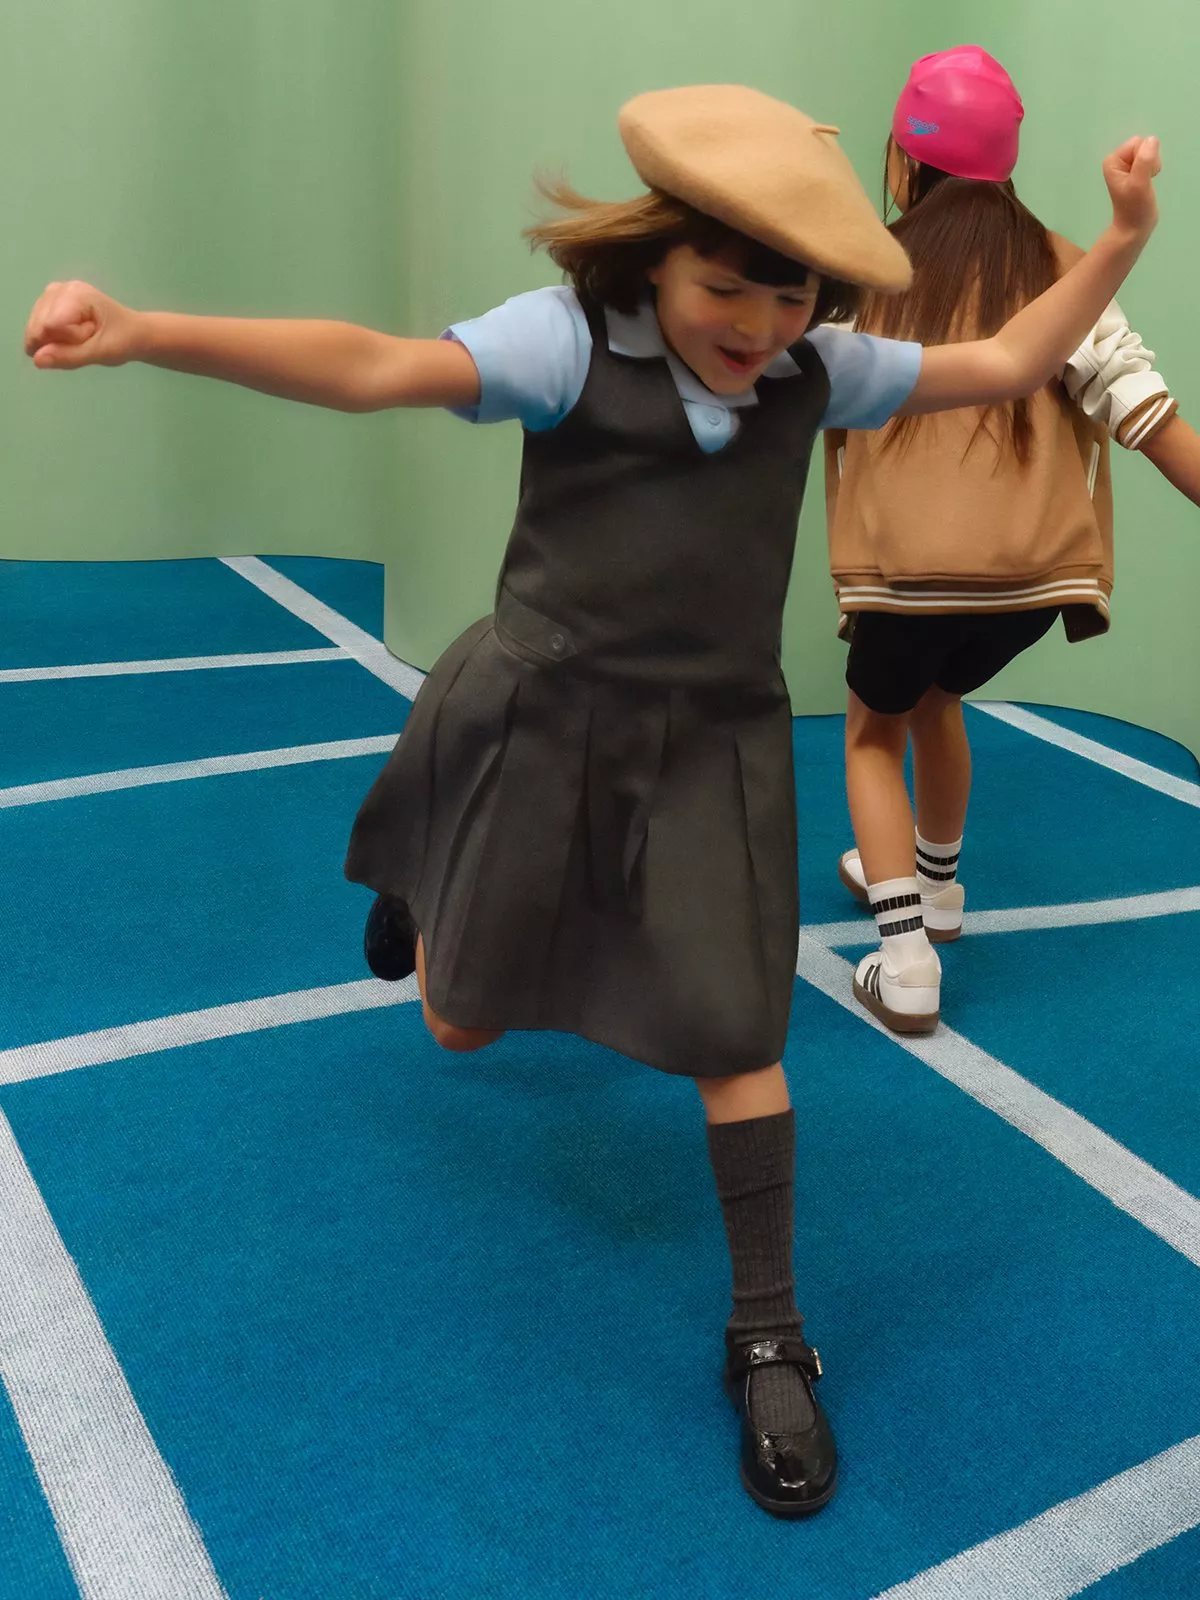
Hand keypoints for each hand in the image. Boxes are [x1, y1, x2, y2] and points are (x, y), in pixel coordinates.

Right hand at [24, 280, 139, 369]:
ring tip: (82, 337)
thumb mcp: (100, 353)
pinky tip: (70, 336)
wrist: (134, 333)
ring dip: (55, 341)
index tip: (90, 339)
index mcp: (76, 294)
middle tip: (87, 340)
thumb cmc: (122, 341)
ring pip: (36, 328)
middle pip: (40, 326)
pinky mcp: (48, 302)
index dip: (65, 342)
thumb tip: (36, 359)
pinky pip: (38, 329)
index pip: (50, 325)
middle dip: (58, 342)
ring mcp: (52, 294)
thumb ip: (69, 356)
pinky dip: (52, 339)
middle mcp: (60, 288)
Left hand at [1103, 136, 1160, 240]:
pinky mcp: (1135, 170)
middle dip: (1150, 161)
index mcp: (1113, 160)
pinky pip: (1151, 159)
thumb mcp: (1139, 183)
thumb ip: (1144, 161)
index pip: (1138, 143)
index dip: (1145, 158)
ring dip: (1152, 166)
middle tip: (1145, 180)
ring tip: (1145, 183)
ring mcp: (1126, 165)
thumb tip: (1152, 140)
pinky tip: (1147, 182)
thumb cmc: (1135, 207)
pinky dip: (1153, 169)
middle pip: (1144, 145)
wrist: (1135, 227)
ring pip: (1149, 152)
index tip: (1142, 176)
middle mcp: (1117, 160)